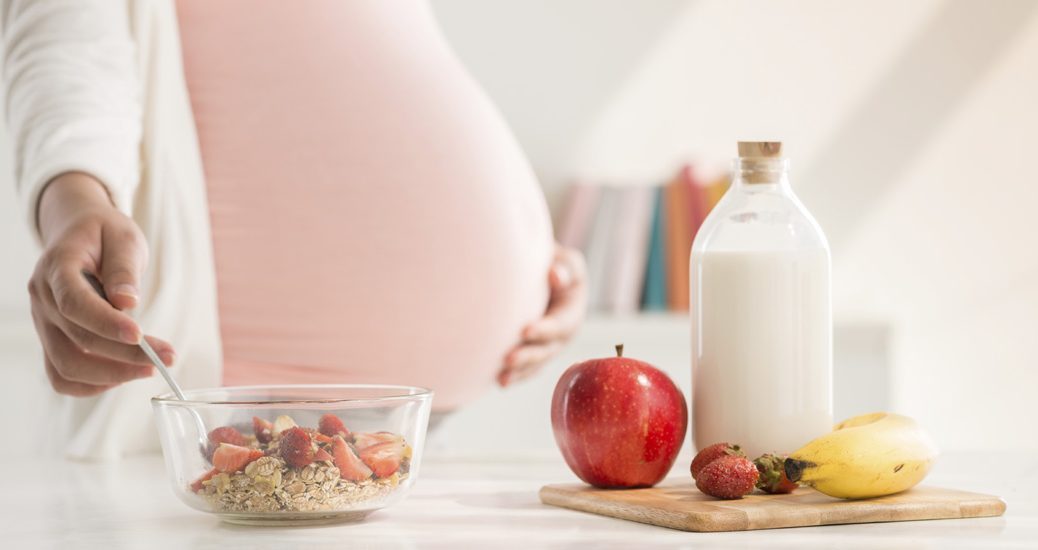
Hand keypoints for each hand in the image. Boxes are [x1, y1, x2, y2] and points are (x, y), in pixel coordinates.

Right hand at [28, 172, 174, 395]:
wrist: (78, 232)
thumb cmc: (104, 233)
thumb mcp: (123, 237)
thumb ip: (123, 268)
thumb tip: (127, 302)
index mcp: (57, 267)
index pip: (75, 303)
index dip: (106, 324)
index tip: (141, 336)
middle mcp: (43, 298)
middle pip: (77, 340)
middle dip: (125, 354)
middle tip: (168, 357)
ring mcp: (44, 322)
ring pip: (66, 366)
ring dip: (111, 375)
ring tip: (151, 367)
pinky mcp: (52, 339)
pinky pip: (61, 375)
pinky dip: (91, 385)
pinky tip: (124, 375)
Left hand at [498, 244, 587, 386]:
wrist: (547, 277)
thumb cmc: (556, 265)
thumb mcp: (567, 263)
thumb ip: (565, 268)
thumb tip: (555, 275)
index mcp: (573, 312)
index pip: (560, 323)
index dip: (545, 329)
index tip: (524, 330)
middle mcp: (563, 335)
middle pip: (547, 349)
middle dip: (529, 355)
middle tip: (508, 359)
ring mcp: (550, 347)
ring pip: (536, 363)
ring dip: (520, 372)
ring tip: (502, 379)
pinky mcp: (536, 353)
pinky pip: (528, 368)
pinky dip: (515, 375)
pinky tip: (498, 382)